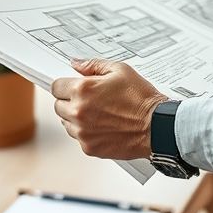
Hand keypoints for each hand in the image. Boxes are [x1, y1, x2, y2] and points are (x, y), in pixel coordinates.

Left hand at [51, 58, 167, 159]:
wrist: (156, 126)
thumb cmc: (141, 98)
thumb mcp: (120, 70)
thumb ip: (93, 65)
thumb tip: (76, 64)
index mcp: (82, 90)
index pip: (56, 87)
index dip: (65, 85)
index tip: (73, 87)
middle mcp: (78, 112)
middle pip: (58, 106)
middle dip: (70, 101)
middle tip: (90, 100)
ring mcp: (82, 132)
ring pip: (66, 123)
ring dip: (76, 118)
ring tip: (99, 114)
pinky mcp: (89, 148)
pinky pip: (79, 138)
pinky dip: (87, 133)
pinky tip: (104, 126)